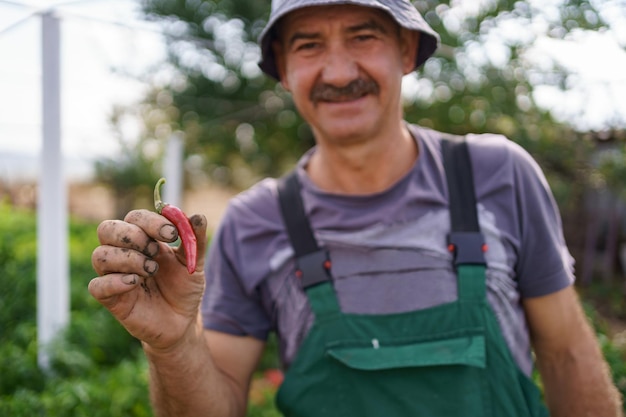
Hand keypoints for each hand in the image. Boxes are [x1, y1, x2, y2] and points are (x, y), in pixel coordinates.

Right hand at [89, 209, 207, 350]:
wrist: (183, 321)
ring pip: (100, 256)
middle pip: (107, 229)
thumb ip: (196, 240)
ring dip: (127, 259)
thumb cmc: (185, 288)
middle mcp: (124, 253)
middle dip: (132, 236)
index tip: (171, 234)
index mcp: (143, 239)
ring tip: (151, 270)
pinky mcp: (111, 299)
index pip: (134, 217)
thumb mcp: (195, 262)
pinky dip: (114, 282)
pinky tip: (135, 283)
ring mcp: (115, 276)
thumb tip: (198, 217)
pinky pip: (96, 286)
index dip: (150, 221)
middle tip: (155, 250)